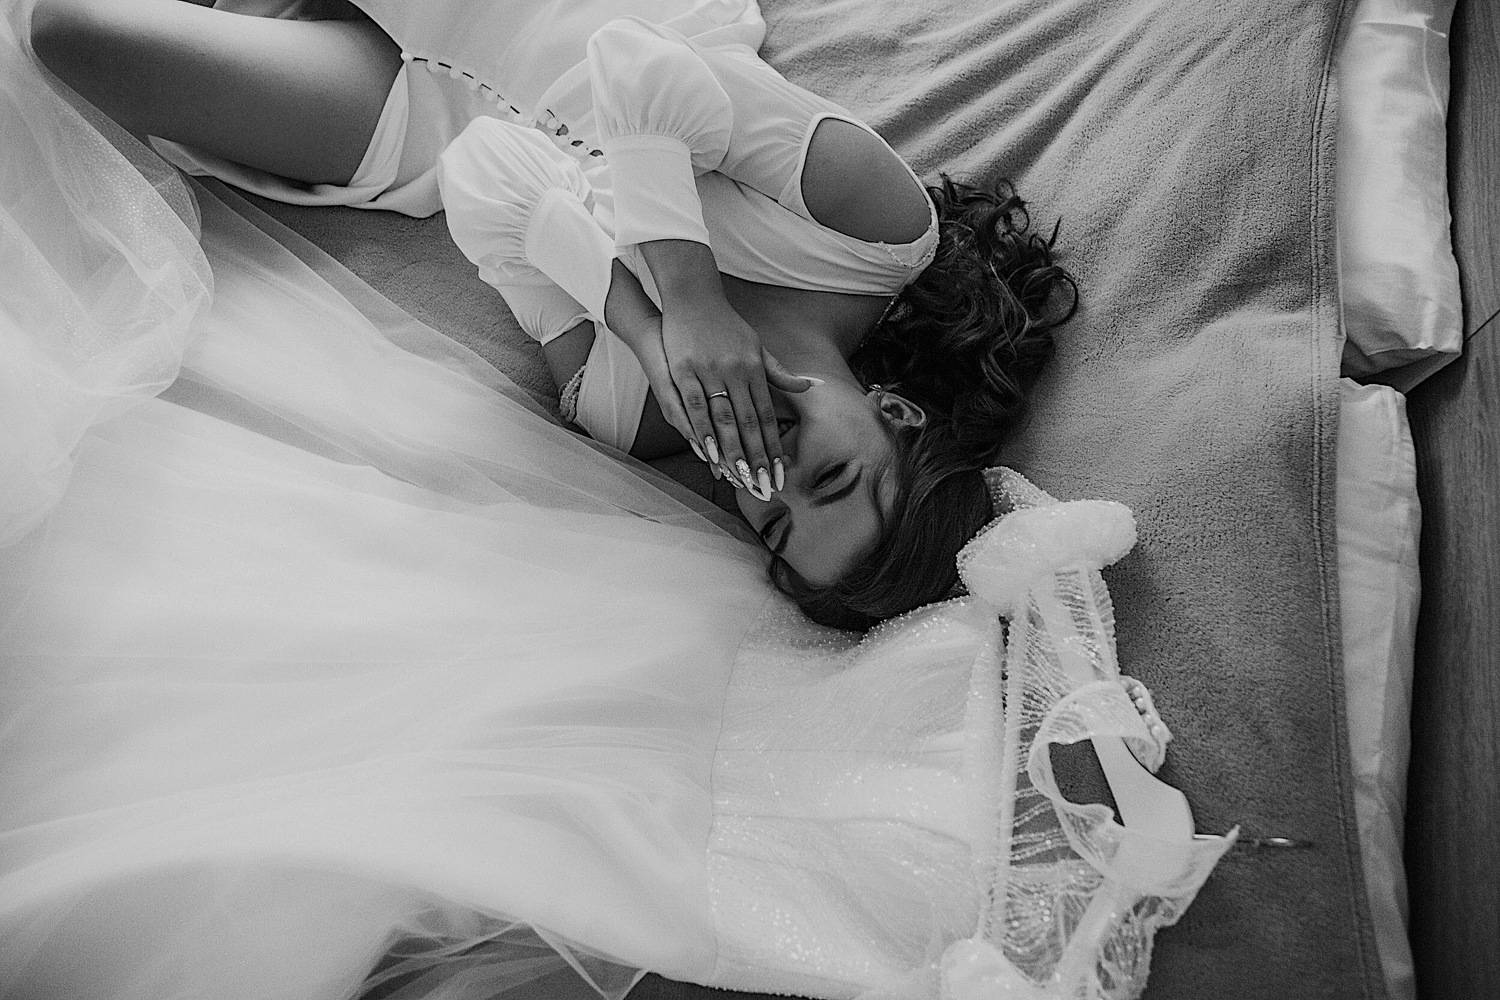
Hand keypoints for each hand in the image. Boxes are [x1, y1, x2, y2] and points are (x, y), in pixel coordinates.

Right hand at [657, 294, 812, 496]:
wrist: (692, 296)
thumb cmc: (725, 325)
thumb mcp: (756, 346)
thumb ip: (779, 373)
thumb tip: (811, 386)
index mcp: (755, 368)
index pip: (768, 415)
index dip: (773, 444)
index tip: (779, 469)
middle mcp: (736, 372)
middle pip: (748, 422)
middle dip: (756, 457)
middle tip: (763, 485)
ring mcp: (709, 372)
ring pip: (722, 419)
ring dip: (731, 451)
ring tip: (739, 478)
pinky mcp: (683, 370)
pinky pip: (693, 407)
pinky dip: (701, 431)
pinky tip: (708, 452)